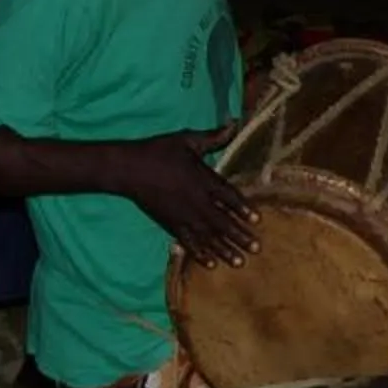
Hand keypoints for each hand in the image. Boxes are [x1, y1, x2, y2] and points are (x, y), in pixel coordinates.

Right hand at [108, 129, 257, 265]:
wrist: (129, 168)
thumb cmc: (159, 151)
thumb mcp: (187, 140)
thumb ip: (213, 137)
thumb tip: (233, 123)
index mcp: (203, 179)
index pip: (229, 197)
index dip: (244, 209)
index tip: (257, 220)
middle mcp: (196, 201)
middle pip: (223, 222)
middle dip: (240, 236)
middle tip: (256, 248)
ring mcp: (183, 215)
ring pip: (208, 236)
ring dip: (225, 250)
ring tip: (239, 262)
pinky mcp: (171, 224)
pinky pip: (188, 242)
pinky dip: (199, 253)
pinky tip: (210, 264)